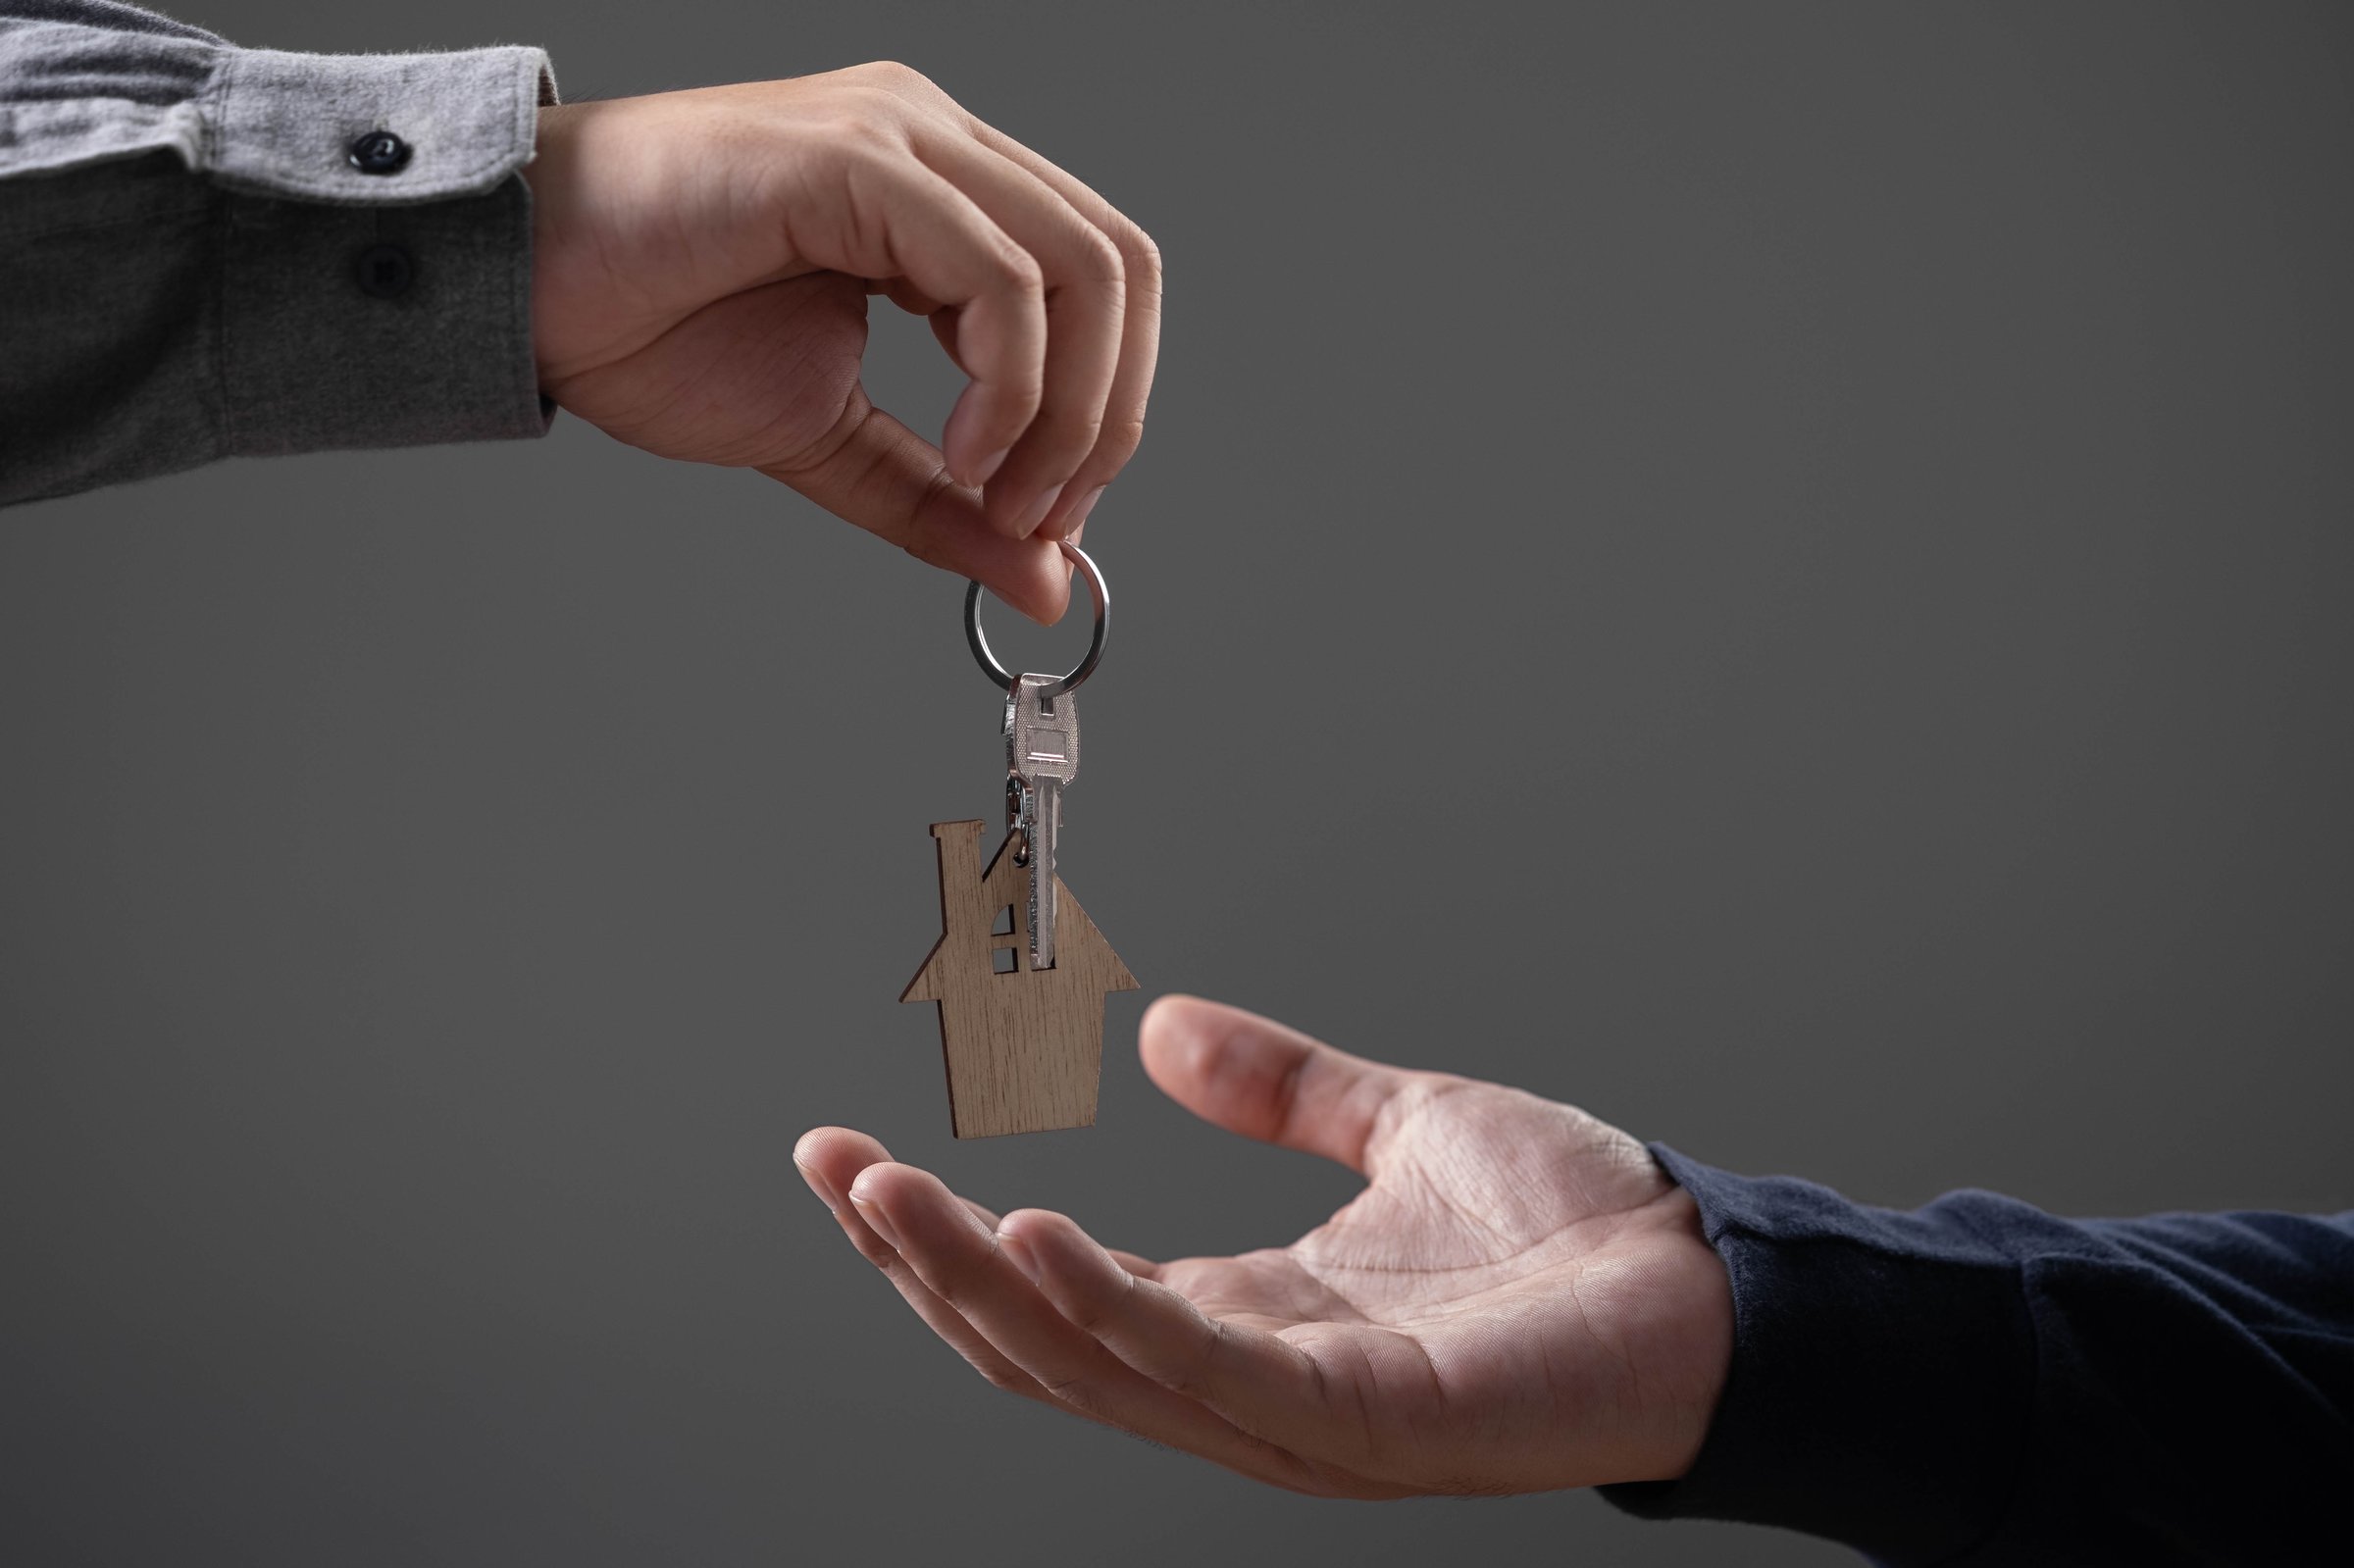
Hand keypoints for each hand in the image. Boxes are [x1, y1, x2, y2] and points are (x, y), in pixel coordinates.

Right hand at [526, 65, 1160, 622]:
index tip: (1050, 513)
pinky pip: (995, 273)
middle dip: (1107, 415)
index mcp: (944, 188)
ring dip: (1067, 411)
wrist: (516, 282)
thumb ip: (940, 502)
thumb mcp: (828, 440)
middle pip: (1122, 266)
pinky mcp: (856, 158)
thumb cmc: (646, 326)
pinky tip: (961, 449)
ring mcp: (901, 134)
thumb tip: (1047, 580)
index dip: (1109, 407)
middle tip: (1041, 516)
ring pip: (1080, 265)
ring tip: (994, 493)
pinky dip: (1008, 382)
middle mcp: (937, 140)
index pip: (1105, 278)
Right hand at [795, 997, 1733, 1496]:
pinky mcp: (1371, 1422)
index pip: (1058, 1295)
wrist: (1714, 1284)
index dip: (948, 1233)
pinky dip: (1109, 1312)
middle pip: (1044, 1342)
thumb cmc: (1578, 1232)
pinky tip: (1034, 1234)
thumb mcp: (1396, 1126)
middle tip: (834, 1168)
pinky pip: (1210, 1375)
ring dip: (976, 1284)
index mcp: (1249, 1317)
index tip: (853, 1156)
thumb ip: (1280, 1086)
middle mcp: (1252, 1380)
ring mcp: (1305, 1415)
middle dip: (923, 1260)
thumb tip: (1158, 1028)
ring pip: (1096, 1370)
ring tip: (887, 1195)